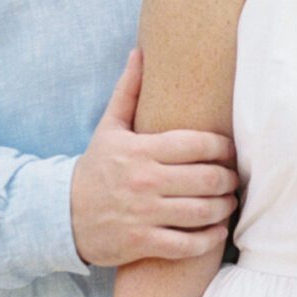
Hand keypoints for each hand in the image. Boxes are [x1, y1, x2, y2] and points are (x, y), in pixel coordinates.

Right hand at [72, 48, 237, 267]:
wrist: (62, 216)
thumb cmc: (96, 169)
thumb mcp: (109, 128)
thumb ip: (128, 91)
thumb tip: (140, 52)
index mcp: (141, 150)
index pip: (198, 144)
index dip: (224, 148)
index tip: (230, 151)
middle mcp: (144, 181)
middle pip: (208, 178)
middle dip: (229, 179)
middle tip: (234, 179)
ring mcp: (143, 214)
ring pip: (202, 211)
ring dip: (224, 207)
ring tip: (228, 202)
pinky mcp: (142, 243)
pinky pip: (187, 244)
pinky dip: (208, 239)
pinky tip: (216, 230)